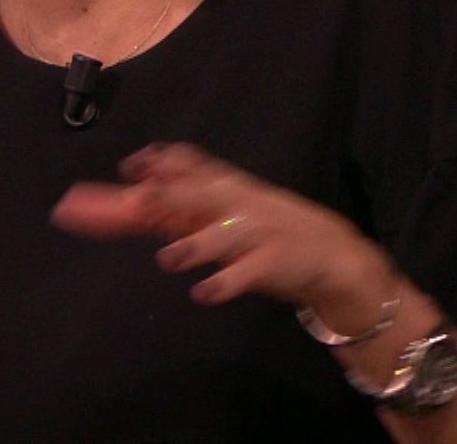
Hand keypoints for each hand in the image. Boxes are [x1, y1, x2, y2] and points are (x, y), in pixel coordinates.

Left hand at [50, 142, 386, 309]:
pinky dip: (224, 284)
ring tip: (168, 259)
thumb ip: (178, 208)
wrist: (329, 252)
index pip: (192, 165)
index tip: (129, 166)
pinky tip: (202, 293)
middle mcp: (238, 203)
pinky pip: (245, 273)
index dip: (160, 163)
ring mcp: (257, 232)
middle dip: (169, 195)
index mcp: (225, 186)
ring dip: (194, 246)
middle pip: (200, 194)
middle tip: (138, 198)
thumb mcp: (226, 211)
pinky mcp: (272, 262)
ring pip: (222, 236)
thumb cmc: (264, 229)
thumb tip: (127, 201)